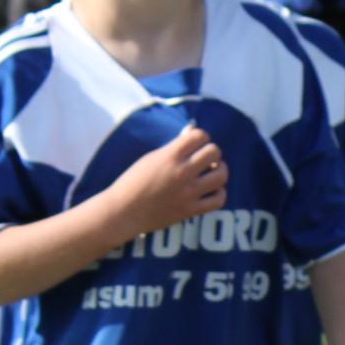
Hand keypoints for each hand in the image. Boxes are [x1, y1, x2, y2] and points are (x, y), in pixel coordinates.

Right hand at [108, 127, 226, 237]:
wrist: (123, 212)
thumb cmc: (134, 182)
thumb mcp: (151, 158)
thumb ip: (174, 148)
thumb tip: (192, 132)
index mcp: (170, 156)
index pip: (200, 135)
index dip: (201, 137)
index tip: (196, 144)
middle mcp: (181, 172)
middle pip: (214, 152)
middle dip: (212, 153)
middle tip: (205, 159)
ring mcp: (187, 193)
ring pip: (221, 176)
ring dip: (219, 171)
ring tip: (212, 173)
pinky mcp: (190, 210)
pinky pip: (218, 200)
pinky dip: (219, 193)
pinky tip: (211, 191)